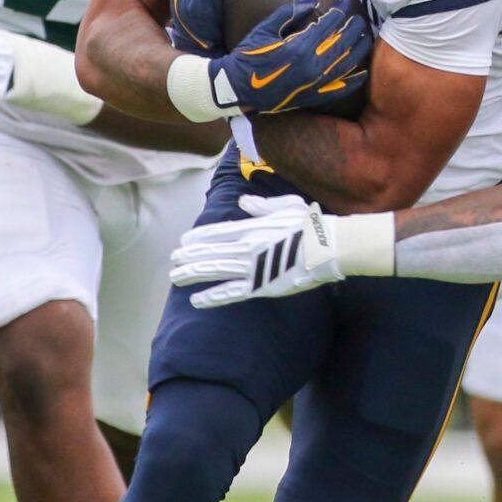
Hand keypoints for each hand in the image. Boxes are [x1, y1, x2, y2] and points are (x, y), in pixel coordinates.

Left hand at [169, 193, 345, 306]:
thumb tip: (243, 202)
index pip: (216, 232)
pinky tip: (197, 300)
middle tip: (172, 261)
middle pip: (210, 251)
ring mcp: (252, 268)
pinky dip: (212, 297)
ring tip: (175, 278)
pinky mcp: (261, 287)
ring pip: (214, 270)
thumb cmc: (311, 225)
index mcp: (252, 227)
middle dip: (188, 257)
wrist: (329, 248)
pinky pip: (231, 293)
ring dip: (192, 274)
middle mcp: (247, 247)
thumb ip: (261, 205)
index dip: (197, 238)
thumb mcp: (286, 206)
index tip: (182, 242)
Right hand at [215, 0, 371, 114]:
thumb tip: (312, 1)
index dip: (339, 11)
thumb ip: (289, 13)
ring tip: (366, 38)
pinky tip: (363, 73)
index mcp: (300, 47)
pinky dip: (353, 82)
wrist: (236, 88)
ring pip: (346, 64)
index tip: (345, 2)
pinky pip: (339, 90)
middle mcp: (311, 66)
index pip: (329, 25)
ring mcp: (314, 83)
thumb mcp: (265, 29)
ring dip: (358, 50)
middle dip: (354, 28)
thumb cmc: (248, 56)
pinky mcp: (312, 97)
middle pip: (342, 43)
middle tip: (360, 19)